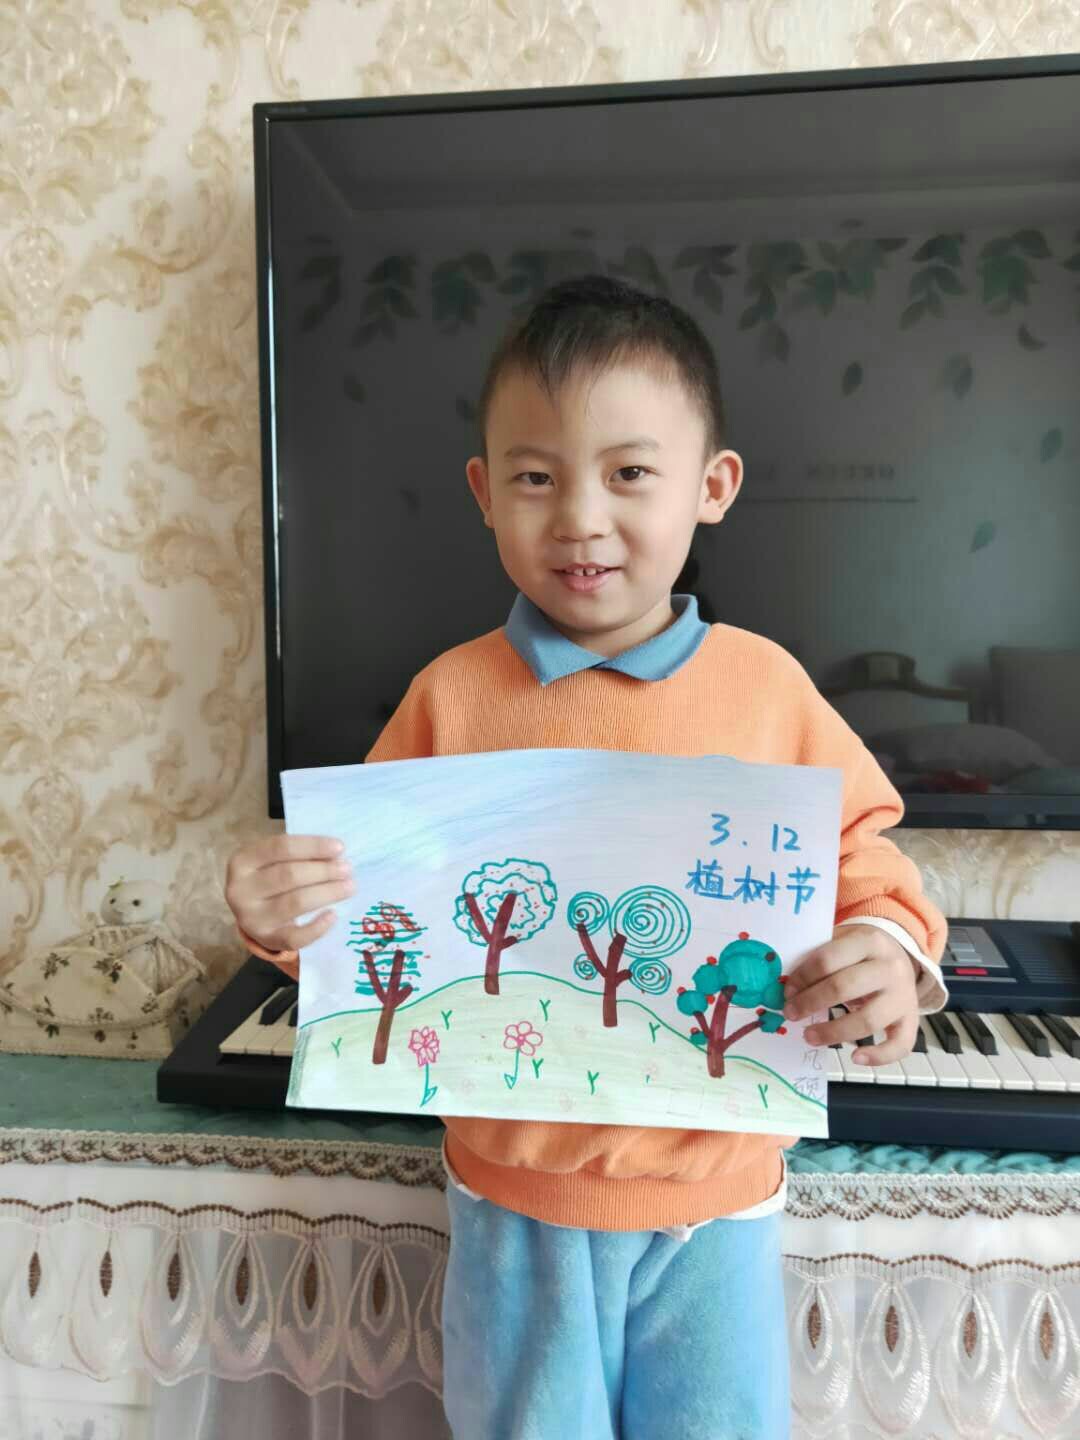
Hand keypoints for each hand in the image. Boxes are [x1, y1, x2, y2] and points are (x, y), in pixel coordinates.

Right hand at [224, 834, 353, 977]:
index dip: (313, 846)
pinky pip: (294, 937)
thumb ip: (298, 854)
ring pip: (295, 903)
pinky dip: (317, 927)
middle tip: (347, 869)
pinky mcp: (265, 939)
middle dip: (324, 871)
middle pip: (289, 875)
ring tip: (349, 886)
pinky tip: (333, 915)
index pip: (281, 848)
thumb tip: (336, 855)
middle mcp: (240, 890)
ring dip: (327, 893)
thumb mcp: (273, 860)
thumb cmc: (269, 877)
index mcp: (242, 861)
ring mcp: (251, 918)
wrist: (253, 912)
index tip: (340, 848)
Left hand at [781, 924, 919, 1065]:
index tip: (787, 991)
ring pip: (868, 1020)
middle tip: (790, 1013)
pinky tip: (855, 1057)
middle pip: (845, 988)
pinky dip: (879, 1056)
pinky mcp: (911, 1019)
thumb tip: (788, 986)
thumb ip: (819, 958)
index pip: (828, 959)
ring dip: (833, 1032)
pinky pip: (901, 1044)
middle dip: (811, 1002)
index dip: (803, 977)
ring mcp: (904, 995)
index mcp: (870, 941)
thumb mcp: (843, 942)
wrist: (899, 955)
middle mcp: (890, 967)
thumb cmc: (860, 952)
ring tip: (809, 1036)